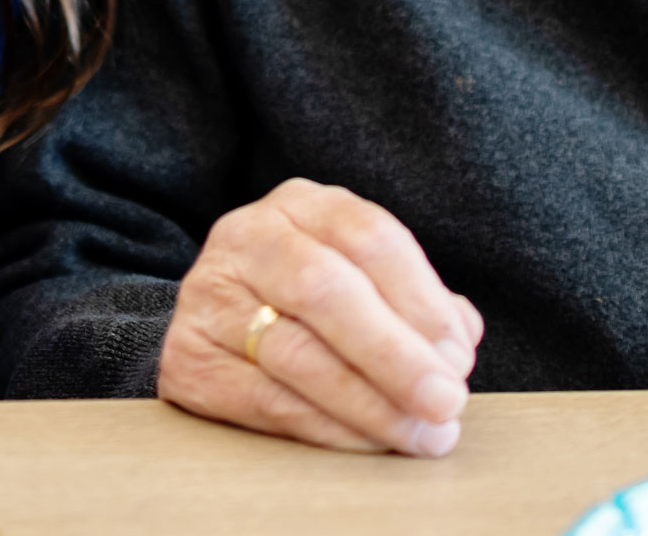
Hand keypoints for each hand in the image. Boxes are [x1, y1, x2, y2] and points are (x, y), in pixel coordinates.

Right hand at [156, 178, 482, 456]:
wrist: (214, 322)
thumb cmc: (309, 301)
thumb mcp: (361, 275)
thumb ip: (414, 300)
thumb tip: (460, 341)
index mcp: (303, 205)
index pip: (368, 236)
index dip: (421, 298)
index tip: (459, 354)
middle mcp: (248, 238)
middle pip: (325, 289)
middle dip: (395, 353)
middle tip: (446, 401)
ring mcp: (209, 296)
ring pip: (295, 353)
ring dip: (369, 404)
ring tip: (419, 434)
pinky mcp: (187, 360)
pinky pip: (263, 401)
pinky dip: (325, 428)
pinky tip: (366, 443)